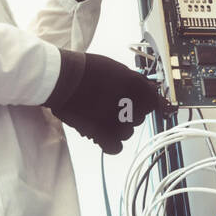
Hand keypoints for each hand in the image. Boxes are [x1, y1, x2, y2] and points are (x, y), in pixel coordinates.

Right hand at [44, 48, 166, 153]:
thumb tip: (152, 89)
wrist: (62, 78)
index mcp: (136, 86)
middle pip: (139, 117)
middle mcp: (131, 105)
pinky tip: (103, 133)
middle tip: (110, 105)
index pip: (153, 101)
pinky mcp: (101, 134)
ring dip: (118, 127)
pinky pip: (115, 147)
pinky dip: (110, 143)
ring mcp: (117, 121)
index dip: (144, 101)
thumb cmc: (87, 70)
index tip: (136, 102)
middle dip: (129, 113)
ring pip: (128, 132)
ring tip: (102, 116)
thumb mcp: (117, 68)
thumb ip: (137, 81)